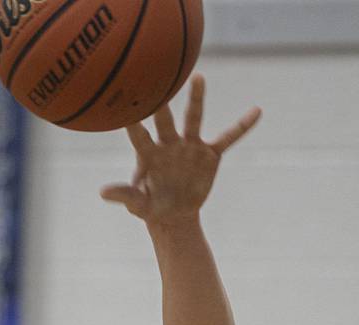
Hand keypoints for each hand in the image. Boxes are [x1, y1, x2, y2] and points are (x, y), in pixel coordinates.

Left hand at [100, 74, 260, 226]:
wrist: (173, 214)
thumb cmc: (150, 206)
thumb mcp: (137, 204)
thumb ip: (124, 195)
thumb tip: (102, 193)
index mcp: (149, 154)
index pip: (139, 135)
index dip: (132, 123)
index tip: (126, 107)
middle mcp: (169, 143)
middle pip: (165, 119)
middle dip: (162, 101)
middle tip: (158, 77)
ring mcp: (190, 146)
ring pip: (193, 118)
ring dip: (196, 99)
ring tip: (198, 77)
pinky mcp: (209, 154)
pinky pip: (228, 138)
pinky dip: (242, 126)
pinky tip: (257, 112)